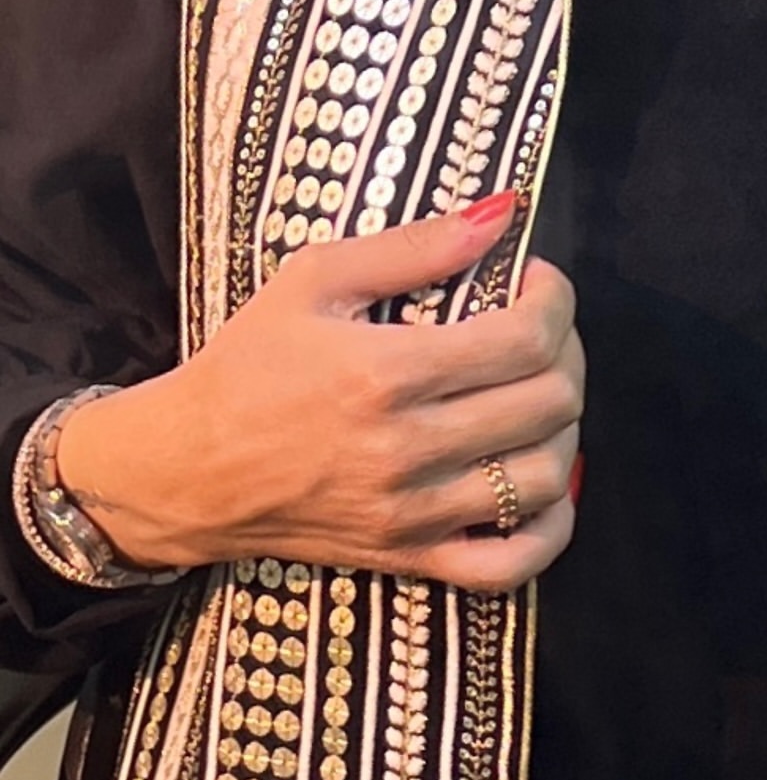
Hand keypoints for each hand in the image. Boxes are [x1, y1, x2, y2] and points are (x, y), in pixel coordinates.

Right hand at [55, 193, 583, 593]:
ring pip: (543, 478)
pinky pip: (511, 565)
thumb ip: (413, 246)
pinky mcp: (409, 557)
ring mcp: (412, 513)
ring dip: (565, 429)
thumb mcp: (314, 281)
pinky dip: (550, 529)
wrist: (185, 468)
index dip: (556, 302)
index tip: (538, 283)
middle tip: (542, 332)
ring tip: (541, 397)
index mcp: (385, 373)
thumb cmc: (248, 366)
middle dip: (567, 354)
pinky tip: (547, 487)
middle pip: (548, 403)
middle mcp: (406, 449)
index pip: (525, 339)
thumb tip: (501, 215)